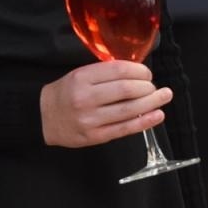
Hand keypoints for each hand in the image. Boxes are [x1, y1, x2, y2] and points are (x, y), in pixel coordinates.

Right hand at [39, 61, 170, 147]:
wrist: (43, 118)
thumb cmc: (65, 93)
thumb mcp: (79, 75)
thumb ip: (104, 73)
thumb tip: (136, 72)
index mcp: (82, 78)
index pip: (118, 71)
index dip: (139, 71)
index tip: (147, 73)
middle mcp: (86, 98)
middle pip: (126, 90)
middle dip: (147, 87)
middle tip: (155, 86)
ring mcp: (91, 120)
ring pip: (129, 110)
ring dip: (152, 102)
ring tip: (164, 96)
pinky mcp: (96, 137)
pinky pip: (125, 129)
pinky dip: (144, 122)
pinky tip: (157, 115)